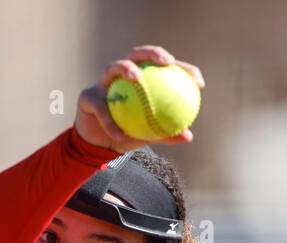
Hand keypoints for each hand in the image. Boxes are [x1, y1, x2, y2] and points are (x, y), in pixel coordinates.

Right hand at [74, 44, 204, 153]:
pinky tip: (120, 134)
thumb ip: (167, 134)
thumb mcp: (150, 135)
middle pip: (138, 54)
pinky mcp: (88, 96)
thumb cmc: (127, 134)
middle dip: (153, 52)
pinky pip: (101, 108)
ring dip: (126, 68)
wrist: (98, 145)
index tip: (198, 83)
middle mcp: (122, 75)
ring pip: (114, 67)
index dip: (183, 68)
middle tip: (167, 62)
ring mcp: (103, 83)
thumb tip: (188, 136)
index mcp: (141, 80)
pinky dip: (110, 122)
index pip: (164, 67)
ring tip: (136, 78)